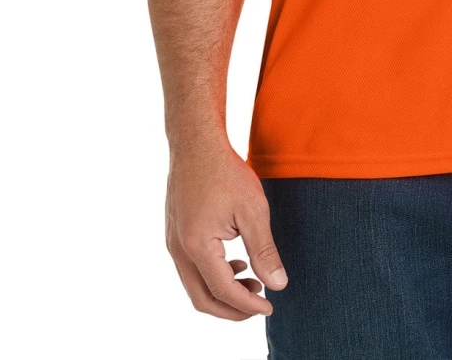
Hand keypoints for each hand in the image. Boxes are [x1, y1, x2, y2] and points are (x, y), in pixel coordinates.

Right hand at [165, 140, 287, 321]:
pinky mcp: (175, 233)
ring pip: (195, 285)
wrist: (196, 143)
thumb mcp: (253, 210)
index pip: (223, 291)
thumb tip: (278, 284)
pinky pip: (191, 269)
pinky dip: (213, 275)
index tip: (271, 306)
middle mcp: (179, 249)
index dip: (248, 305)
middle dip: (233, 309)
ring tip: (253, 281)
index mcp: (197, 246)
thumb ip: (264, 250)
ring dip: (223, 292)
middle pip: (202, 298)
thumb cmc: (225, 171)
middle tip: (260, 303)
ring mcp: (173, 242)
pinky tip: (235, 262)